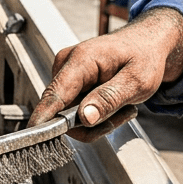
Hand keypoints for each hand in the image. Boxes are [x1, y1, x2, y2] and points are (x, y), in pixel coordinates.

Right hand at [28, 8, 182, 137]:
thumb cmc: (144, 55)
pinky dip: (95, 115)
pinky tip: (113, 105)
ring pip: (69, 117)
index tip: (35, 139)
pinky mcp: (70, 85)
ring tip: (122, 107)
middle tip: (121, 116)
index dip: (43, 119)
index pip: (54, 95)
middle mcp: (67, 65)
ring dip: (97, 121)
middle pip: (62, 112)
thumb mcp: (137, 80)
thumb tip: (84, 117)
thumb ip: (109, 99)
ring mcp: (66, 75)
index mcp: (81, 60)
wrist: (147, 44)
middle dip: (91, 124)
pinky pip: (74, 112)